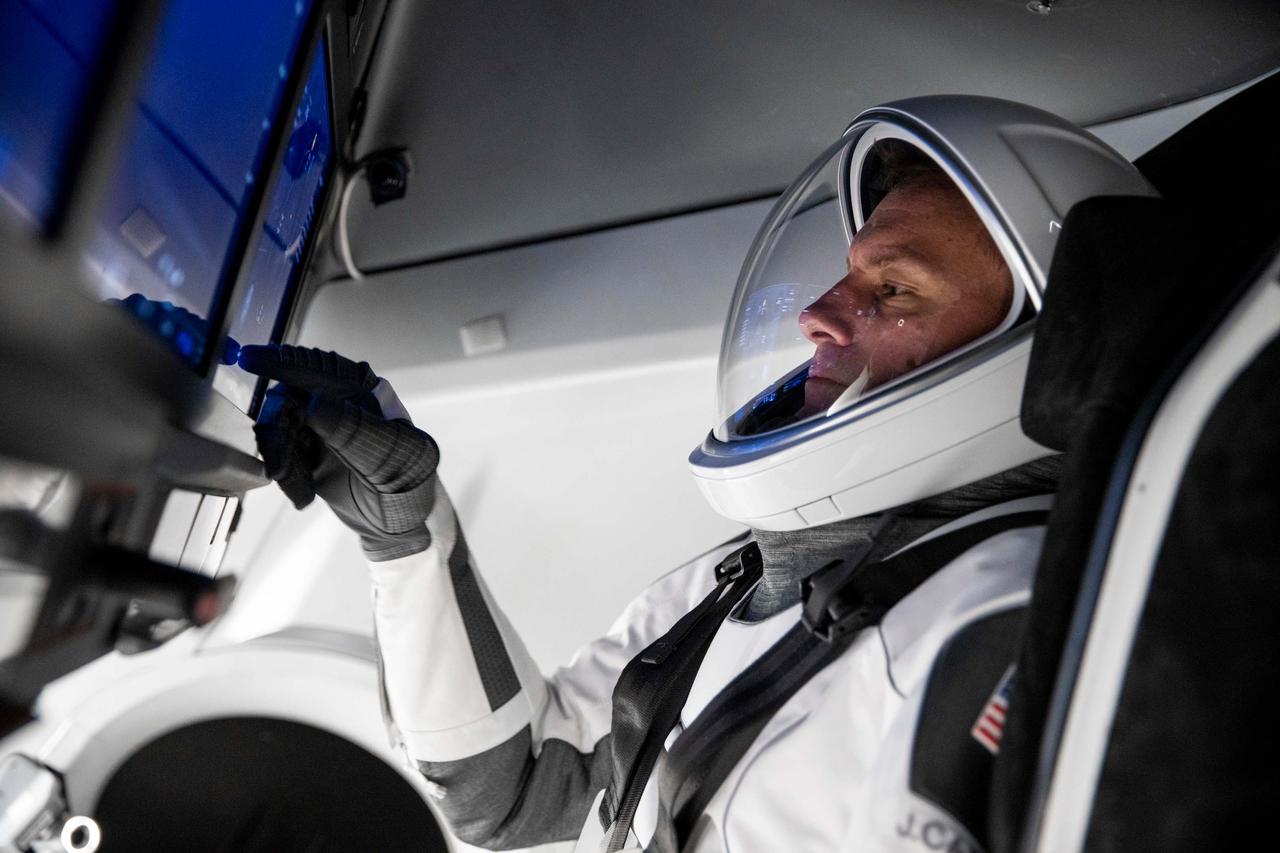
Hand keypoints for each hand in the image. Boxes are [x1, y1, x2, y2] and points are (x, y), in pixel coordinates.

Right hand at [238, 345, 438, 559]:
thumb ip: (350, 428)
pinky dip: (288, 477)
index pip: (316, 367)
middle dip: (278, 435)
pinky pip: (281, 454)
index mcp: (359, 390)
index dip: (280, 361)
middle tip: (279, 470)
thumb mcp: (386, 453)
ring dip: (282, 462)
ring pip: (278, 429)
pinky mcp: (307, 451)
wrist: (400, 520)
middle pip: (286, 400)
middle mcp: (336, 402)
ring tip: (302, 492)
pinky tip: (305, 495)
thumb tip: (310, 402)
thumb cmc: (408, 479)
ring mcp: (320, 426)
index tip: (249, 360)